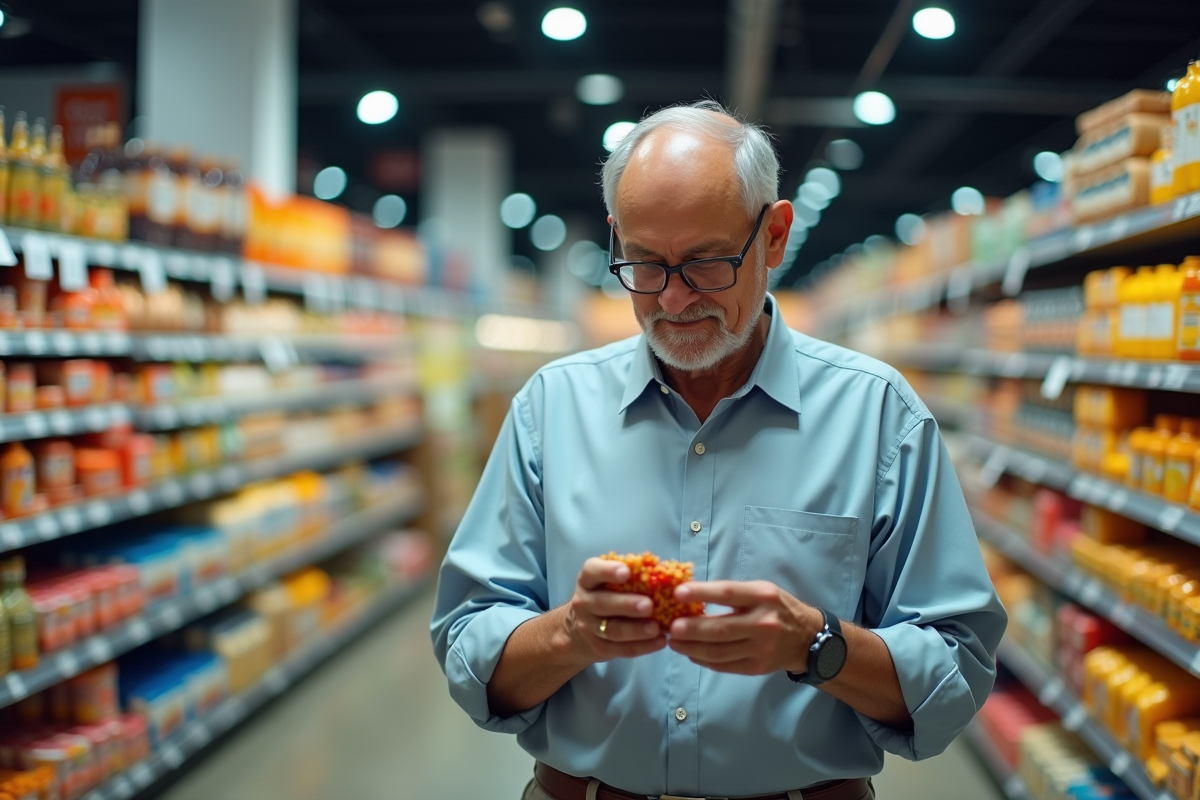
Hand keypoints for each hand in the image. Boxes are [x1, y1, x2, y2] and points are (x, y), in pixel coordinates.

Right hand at [564, 558, 667, 664]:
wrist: (586, 624)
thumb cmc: (610, 592)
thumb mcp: (613, 580)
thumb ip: (633, 574)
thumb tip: (666, 571)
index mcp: (588, 579)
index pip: (592, 571)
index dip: (608, 571)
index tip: (626, 572)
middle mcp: (583, 602)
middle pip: (603, 603)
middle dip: (627, 604)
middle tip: (649, 605)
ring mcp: (588, 626)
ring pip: (612, 630)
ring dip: (636, 630)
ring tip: (657, 628)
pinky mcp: (599, 647)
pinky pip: (621, 649)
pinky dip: (642, 647)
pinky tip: (660, 641)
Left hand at [667, 581, 821, 674]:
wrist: (807, 638)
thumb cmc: (777, 607)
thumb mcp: (760, 590)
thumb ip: (732, 593)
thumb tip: (691, 593)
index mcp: (763, 597)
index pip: (729, 594)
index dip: (702, 593)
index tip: (678, 593)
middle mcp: (763, 623)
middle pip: (721, 628)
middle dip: (691, 629)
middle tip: (670, 627)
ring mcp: (760, 649)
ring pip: (719, 652)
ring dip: (691, 648)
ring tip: (673, 642)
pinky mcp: (756, 667)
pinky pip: (724, 666)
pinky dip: (703, 660)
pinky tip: (690, 653)